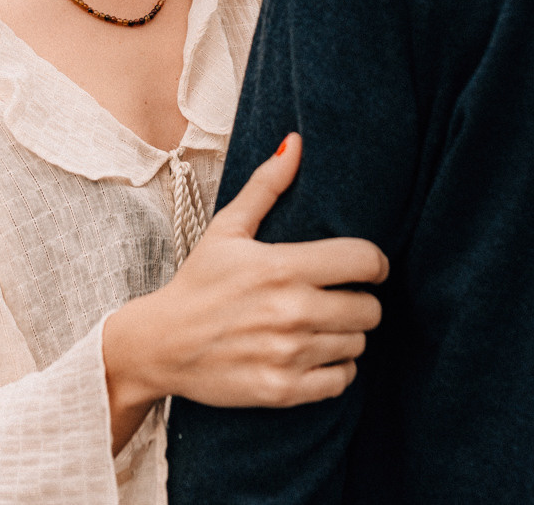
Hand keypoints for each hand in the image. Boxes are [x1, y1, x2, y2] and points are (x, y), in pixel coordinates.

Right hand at [100, 134, 387, 447]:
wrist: (160, 345)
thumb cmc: (198, 282)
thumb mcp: (227, 229)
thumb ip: (266, 186)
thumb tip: (295, 142)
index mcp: (281, 267)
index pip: (365, 261)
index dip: (374, 263)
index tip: (364, 267)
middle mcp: (291, 311)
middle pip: (370, 308)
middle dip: (360, 300)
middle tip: (338, 297)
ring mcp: (288, 353)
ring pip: (358, 344)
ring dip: (346, 334)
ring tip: (320, 325)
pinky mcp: (284, 390)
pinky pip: (342, 380)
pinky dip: (336, 368)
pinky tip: (315, 354)